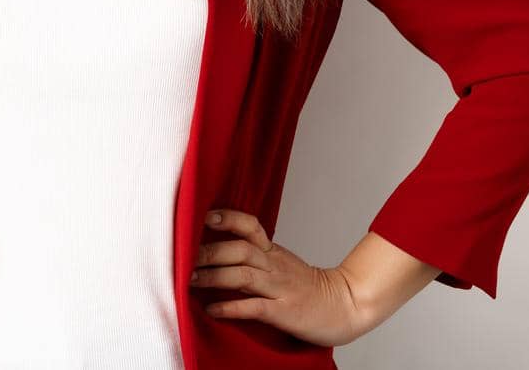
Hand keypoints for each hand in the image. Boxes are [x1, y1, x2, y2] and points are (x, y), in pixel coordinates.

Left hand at [190, 208, 380, 347]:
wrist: (345, 306)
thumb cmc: (308, 287)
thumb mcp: (282, 265)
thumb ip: (255, 257)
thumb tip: (217, 253)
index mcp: (274, 252)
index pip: (250, 226)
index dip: (228, 218)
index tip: (203, 217)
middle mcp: (275, 266)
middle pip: (240, 249)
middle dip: (210, 251)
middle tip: (183, 257)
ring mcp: (280, 289)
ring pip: (243, 275)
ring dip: (214, 276)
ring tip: (190, 280)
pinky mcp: (284, 312)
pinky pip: (254, 307)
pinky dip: (231, 307)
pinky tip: (213, 309)